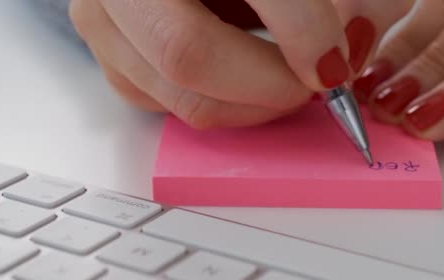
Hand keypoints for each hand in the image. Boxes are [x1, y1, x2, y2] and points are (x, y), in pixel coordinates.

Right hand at [69, 0, 411, 128]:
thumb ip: (312, 4)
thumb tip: (342, 55)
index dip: (301, 31)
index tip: (336, 64)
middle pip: (188, 54)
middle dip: (270, 86)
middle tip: (315, 82)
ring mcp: (101, 19)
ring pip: (180, 95)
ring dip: (252, 105)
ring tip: (287, 79)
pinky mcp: (110, 57)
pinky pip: (169, 105)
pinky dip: (222, 103)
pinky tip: (245, 76)